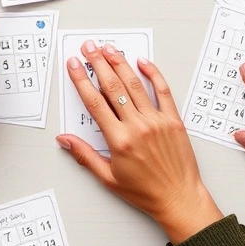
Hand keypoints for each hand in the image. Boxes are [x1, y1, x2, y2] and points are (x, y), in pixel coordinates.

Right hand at [56, 41, 222, 243]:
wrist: (179, 198)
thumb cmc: (146, 192)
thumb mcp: (108, 177)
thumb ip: (85, 155)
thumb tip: (65, 140)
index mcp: (119, 140)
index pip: (94, 102)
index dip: (81, 80)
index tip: (74, 66)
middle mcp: (138, 126)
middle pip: (113, 87)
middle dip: (98, 63)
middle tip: (89, 47)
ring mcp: (157, 121)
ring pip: (134, 85)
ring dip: (120, 63)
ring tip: (109, 49)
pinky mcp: (173, 120)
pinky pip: (162, 90)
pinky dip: (153, 74)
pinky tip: (143, 62)